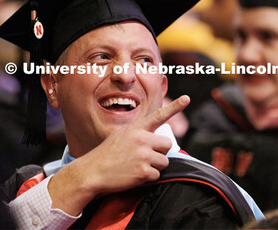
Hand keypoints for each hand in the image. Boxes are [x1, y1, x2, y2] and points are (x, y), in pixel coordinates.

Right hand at [48, 95, 189, 214]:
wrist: (91, 172)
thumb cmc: (105, 155)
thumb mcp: (120, 137)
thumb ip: (138, 135)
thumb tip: (156, 141)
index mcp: (136, 129)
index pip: (158, 116)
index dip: (175, 107)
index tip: (186, 98)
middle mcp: (142, 139)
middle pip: (167, 145)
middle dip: (159, 153)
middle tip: (144, 157)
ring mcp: (143, 155)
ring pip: (164, 162)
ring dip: (154, 167)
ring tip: (135, 166)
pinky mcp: (144, 171)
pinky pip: (156, 175)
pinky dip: (147, 178)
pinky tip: (133, 175)